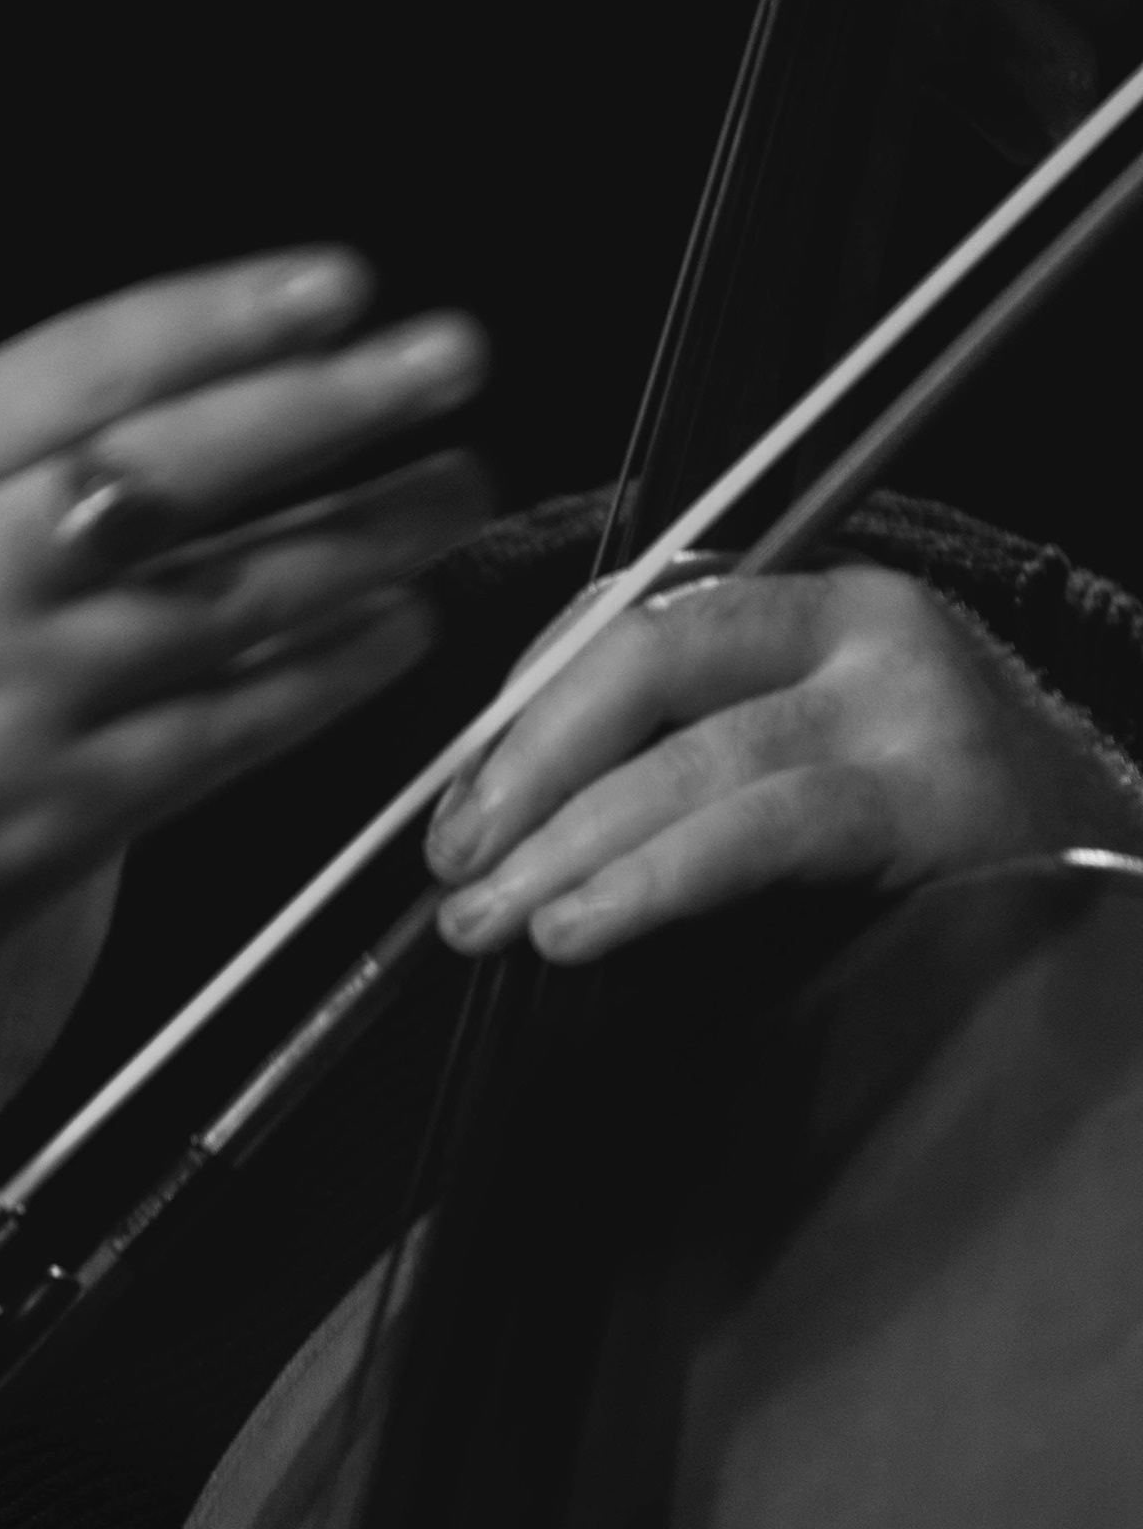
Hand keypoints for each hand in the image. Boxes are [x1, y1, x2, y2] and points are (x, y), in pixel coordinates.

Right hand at [0, 197, 489, 1068]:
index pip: (93, 366)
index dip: (226, 318)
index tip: (339, 283)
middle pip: (186, 466)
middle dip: (335, 404)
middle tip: (453, 359)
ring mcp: (27, 699)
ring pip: (229, 601)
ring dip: (364, 541)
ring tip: (461, 491)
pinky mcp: (63, 814)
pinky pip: (222, 736)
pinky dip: (320, 683)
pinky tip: (399, 635)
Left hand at [426, 566, 1142, 963]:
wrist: (1129, 878)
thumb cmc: (956, 837)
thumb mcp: (826, 754)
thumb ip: (701, 754)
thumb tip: (524, 819)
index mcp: (824, 605)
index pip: (638, 624)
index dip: (529, 710)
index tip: (459, 798)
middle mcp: (870, 632)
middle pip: (650, 668)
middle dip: (527, 770)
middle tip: (453, 864)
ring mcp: (908, 715)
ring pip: (696, 760)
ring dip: (570, 845)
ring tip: (496, 916)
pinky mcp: (935, 808)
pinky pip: (762, 832)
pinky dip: (654, 878)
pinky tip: (588, 922)